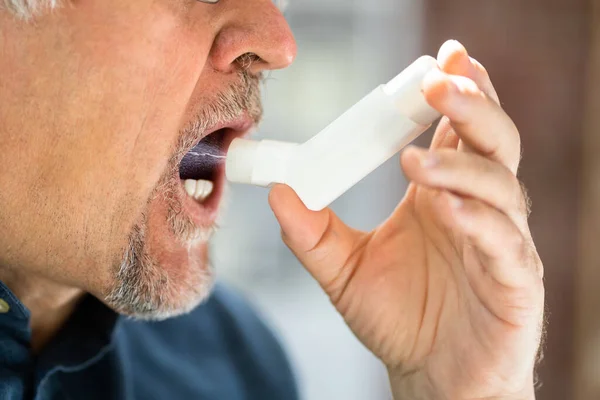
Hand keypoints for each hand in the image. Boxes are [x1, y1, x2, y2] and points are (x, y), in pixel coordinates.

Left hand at [268, 40, 543, 399]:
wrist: (430, 377)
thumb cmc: (399, 319)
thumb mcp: (344, 272)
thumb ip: (312, 233)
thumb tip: (278, 192)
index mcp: (441, 194)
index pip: (456, 130)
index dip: (453, 93)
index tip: (437, 61)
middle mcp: (477, 208)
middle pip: (491, 140)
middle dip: (471, 105)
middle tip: (439, 82)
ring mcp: (501, 242)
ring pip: (502, 184)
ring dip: (463, 165)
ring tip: (418, 162)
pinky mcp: (516, 281)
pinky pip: (506, 243)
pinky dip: (480, 221)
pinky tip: (447, 208)